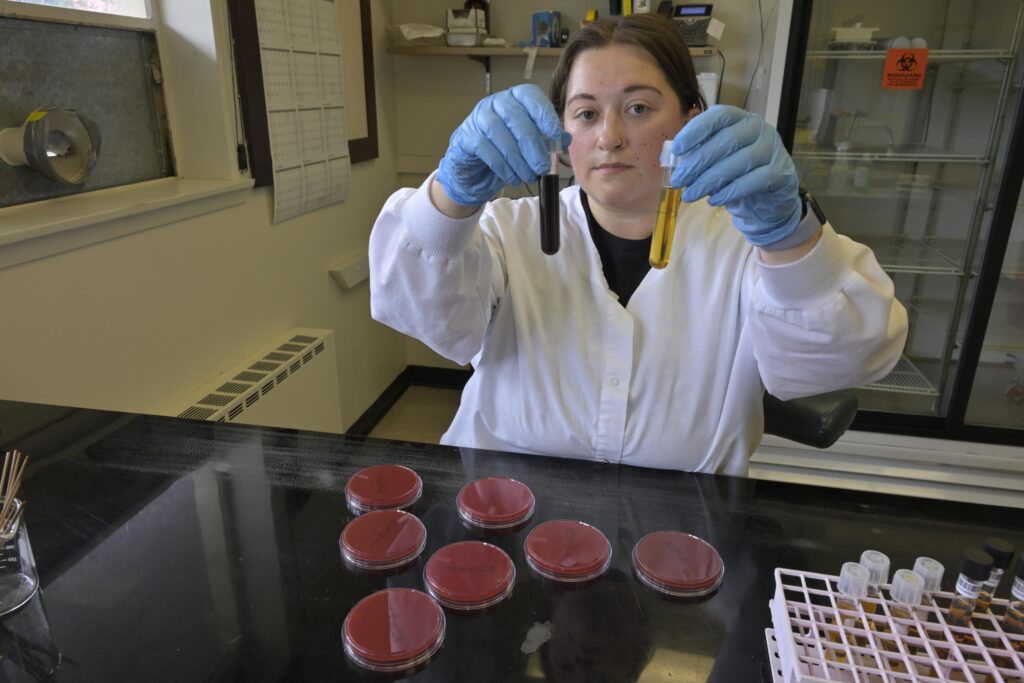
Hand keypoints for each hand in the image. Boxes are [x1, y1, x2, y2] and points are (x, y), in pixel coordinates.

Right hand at [437, 84, 569, 206]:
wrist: (475, 167)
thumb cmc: (506, 151)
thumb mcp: (530, 144)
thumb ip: (548, 138)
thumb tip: (565, 139)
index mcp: (515, 98)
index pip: (531, 97)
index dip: (544, 114)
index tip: (556, 135)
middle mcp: (496, 103)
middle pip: (516, 117)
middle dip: (533, 145)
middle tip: (543, 167)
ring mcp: (478, 117)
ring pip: (499, 132)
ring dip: (517, 158)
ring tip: (528, 175)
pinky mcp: (466, 136)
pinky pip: (484, 148)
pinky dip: (502, 166)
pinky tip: (513, 178)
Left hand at [670, 105, 802, 248]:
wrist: (768, 198)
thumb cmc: (737, 174)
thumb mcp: (716, 160)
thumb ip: (699, 154)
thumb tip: (673, 160)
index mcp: (741, 119)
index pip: (720, 116)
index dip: (697, 130)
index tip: (677, 149)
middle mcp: (759, 129)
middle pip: (727, 140)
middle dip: (698, 161)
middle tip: (678, 180)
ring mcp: (773, 149)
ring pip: (740, 161)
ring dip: (710, 180)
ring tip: (690, 195)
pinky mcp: (781, 172)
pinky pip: (755, 180)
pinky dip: (731, 191)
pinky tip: (714, 200)